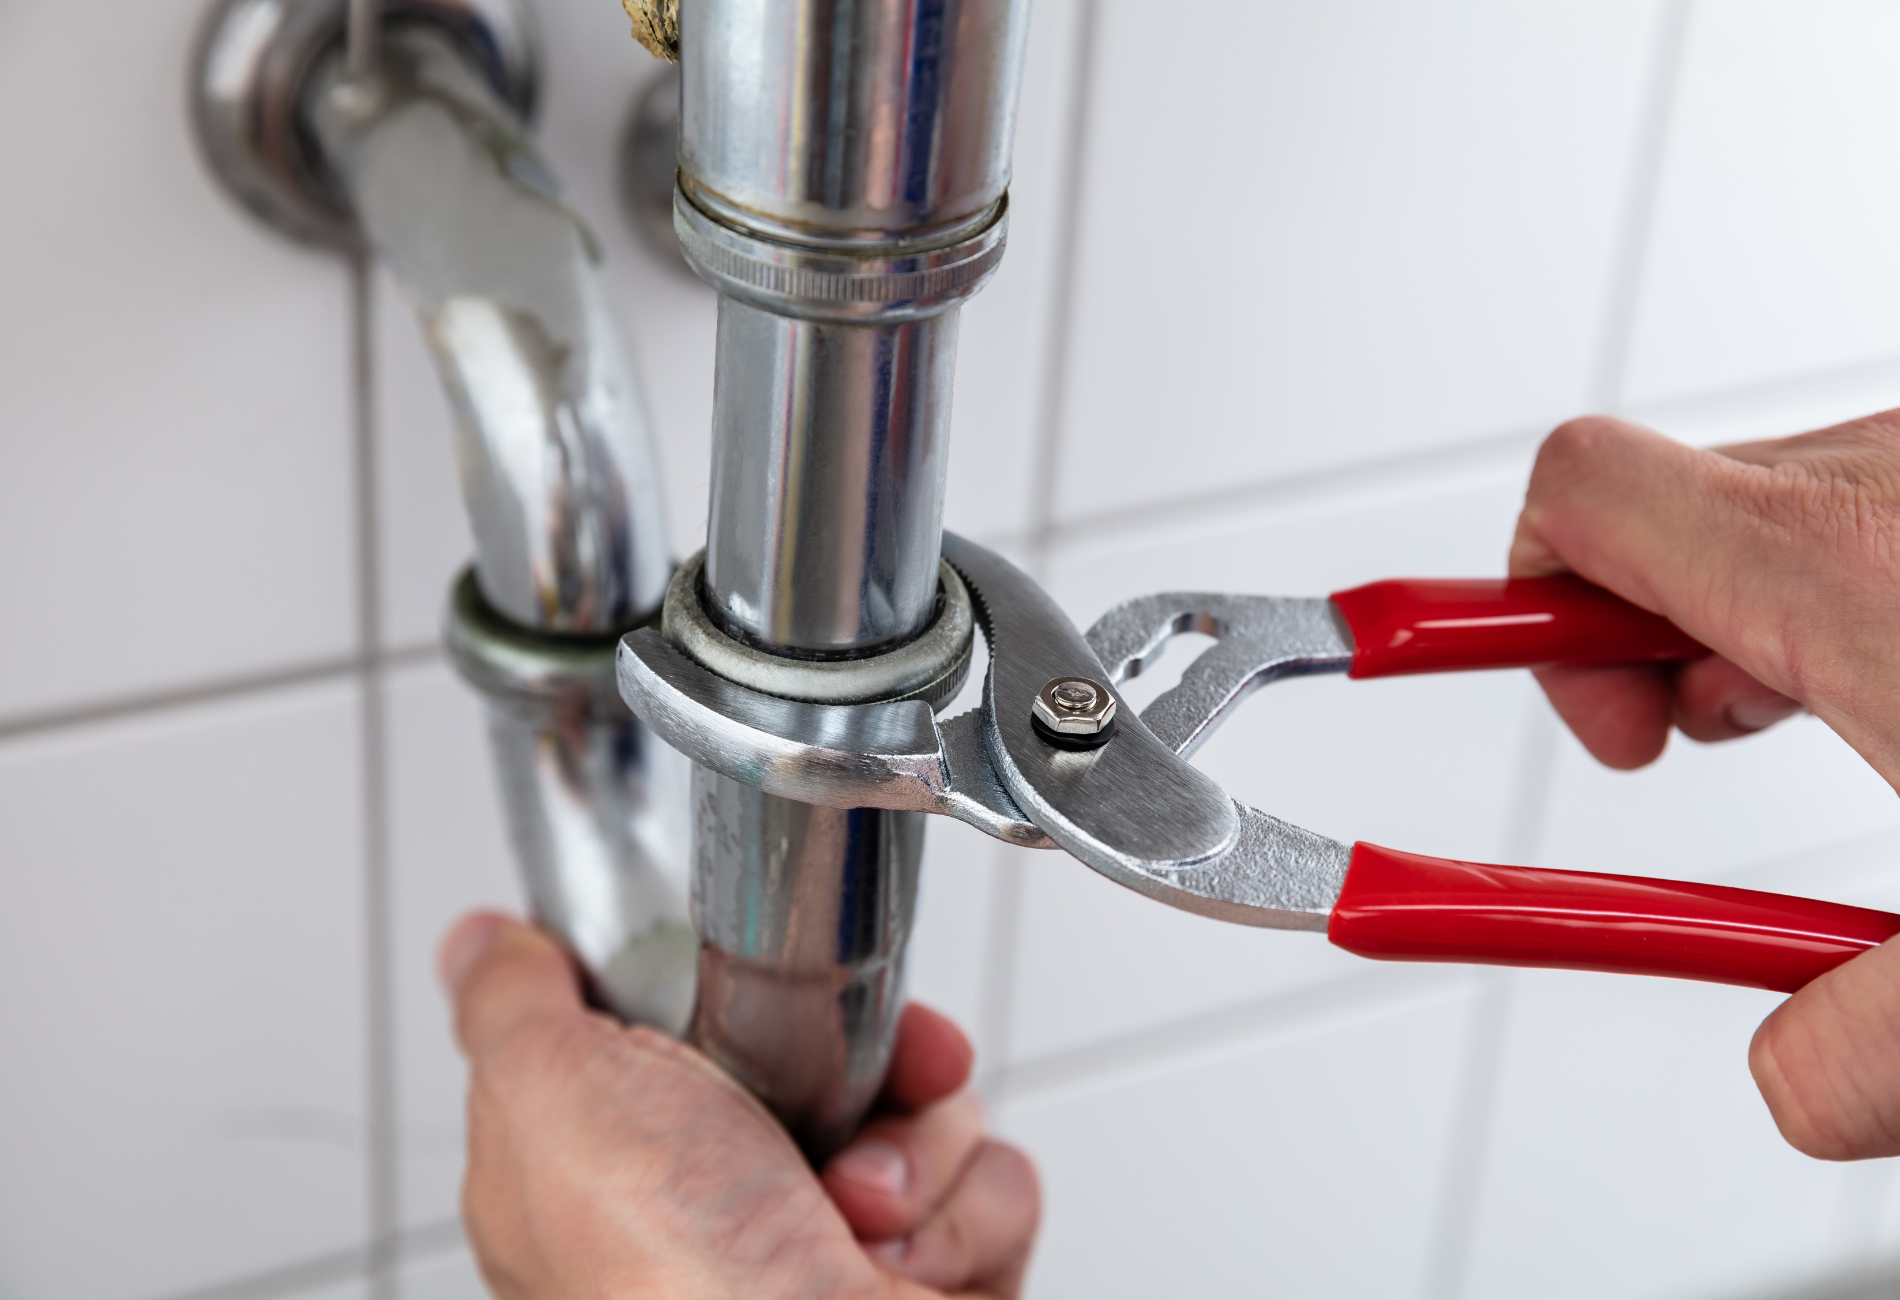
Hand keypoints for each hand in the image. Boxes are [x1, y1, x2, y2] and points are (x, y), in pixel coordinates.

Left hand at [440, 912, 1039, 1297]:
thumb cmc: (658, 1279)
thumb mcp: (543, 1095)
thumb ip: (515, 1002)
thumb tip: (483, 943)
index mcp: (626, 1161)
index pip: (708, 1025)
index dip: (748, 987)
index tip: (761, 969)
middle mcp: (734, 1204)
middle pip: (838, 1053)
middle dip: (862, 1060)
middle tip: (843, 1092)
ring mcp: (838, 1245)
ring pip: (932, 1110)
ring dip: (915, 1149)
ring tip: (858, 1212)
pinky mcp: (939, 1281)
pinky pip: (1000, 1181)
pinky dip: (967, 1216)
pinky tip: (903, 1267)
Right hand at [1510, 409, 1899, 1159]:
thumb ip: (1875, 1046)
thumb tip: (1792, 1080)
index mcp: (1846, 576)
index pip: (1578, 502)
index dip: (1509, 603)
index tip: (1501, 690)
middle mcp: (1897, 482)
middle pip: (1653, 503)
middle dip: (1634, 634)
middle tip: (1685, 740)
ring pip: (1765, 499)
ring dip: (1746, 608)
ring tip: (1812, 710)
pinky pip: (1863, 499)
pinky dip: (1843, 582)